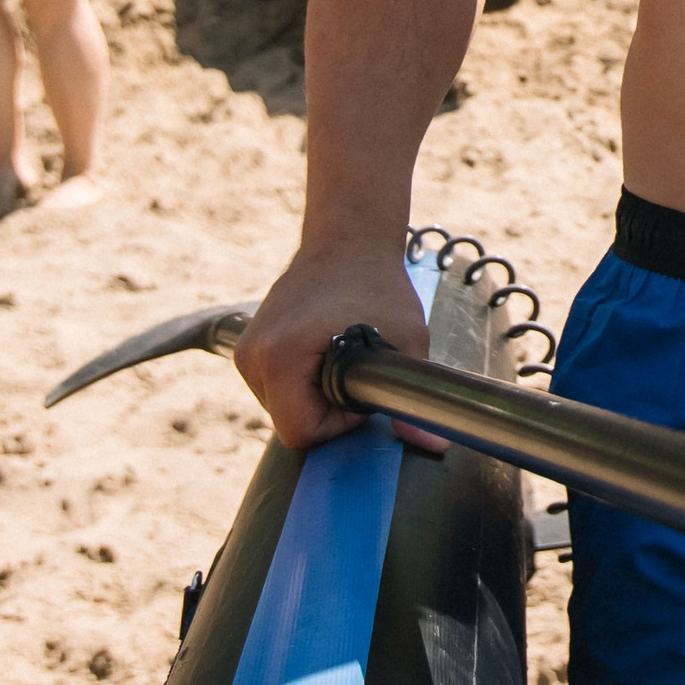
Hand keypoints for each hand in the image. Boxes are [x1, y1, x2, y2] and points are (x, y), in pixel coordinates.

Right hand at [234, 237, 438, 453]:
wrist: (349, 238)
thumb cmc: (379, 284)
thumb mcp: (407, 341)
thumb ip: (413, 398)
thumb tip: (438, 446)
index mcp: (279, 356)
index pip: (298, 433)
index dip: (337, 424)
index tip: (360, 388)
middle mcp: (252, 356)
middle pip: (290, 422)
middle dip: (327, 409)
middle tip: (356, 370)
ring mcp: (246, 350)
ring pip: (283, 407)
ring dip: (315, 395)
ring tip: (340, 354)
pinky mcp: (248, 345)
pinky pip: (277, 388)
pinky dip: (302, 381)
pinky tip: (324, 350)